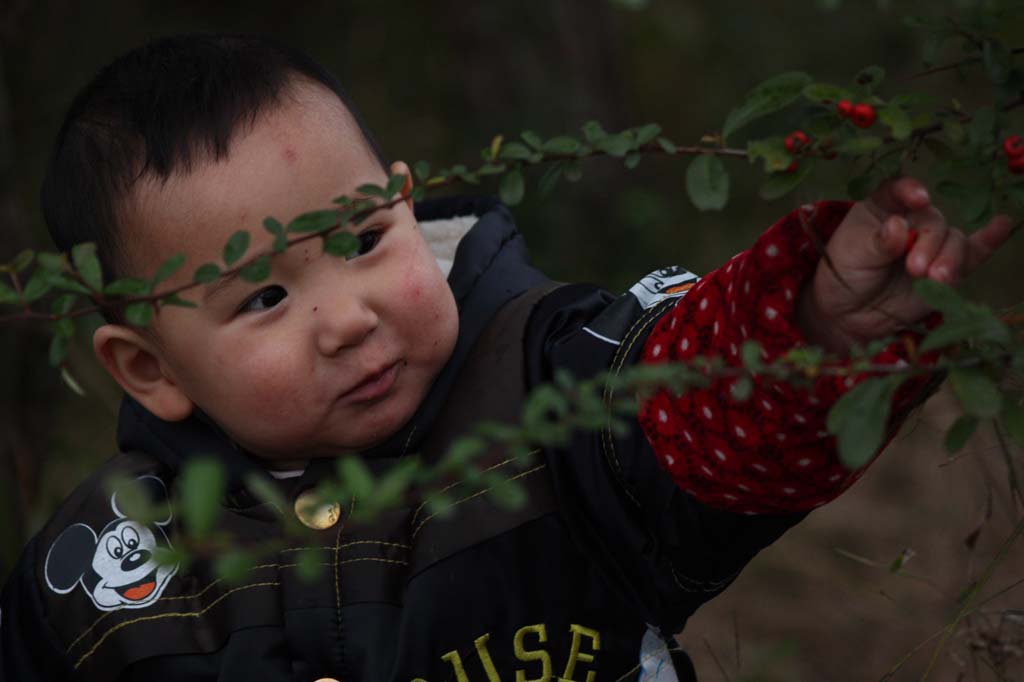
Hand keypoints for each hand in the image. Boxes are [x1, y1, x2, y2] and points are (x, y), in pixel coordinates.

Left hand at [797, 176, 1012, 354]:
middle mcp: (911, 220)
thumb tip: (899, 226)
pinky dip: (989, 241)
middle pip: (932, 221)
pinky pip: (973, 253)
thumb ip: (877, 243)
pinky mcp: (946, 270)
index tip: (919, 198)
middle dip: (928, 244)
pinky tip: (1002, 225)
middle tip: (915, 268)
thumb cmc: (844, 275)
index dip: (910, 190)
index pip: (898, 190)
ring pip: (954, 241)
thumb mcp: (851, 256)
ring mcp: (931, 244)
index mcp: (882, 208)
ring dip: (949, 258)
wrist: (850, 314)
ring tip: (936, 278)